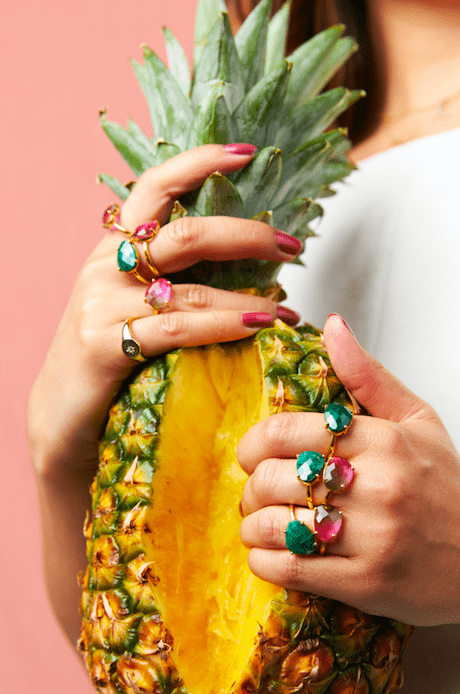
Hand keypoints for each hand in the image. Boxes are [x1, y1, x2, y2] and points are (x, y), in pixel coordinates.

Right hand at [28, 144, 300, 475]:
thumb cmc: (108, 358)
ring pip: (191, 288)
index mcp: (113, 248)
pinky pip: (178, 329)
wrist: (61, 417)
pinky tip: (257, 327)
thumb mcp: (128, 305)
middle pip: (187, 233)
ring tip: (286, 310)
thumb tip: (243, 266)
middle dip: (248, 235)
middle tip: (291, 247)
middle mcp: (106, 267)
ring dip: (250, 297)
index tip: (247, 153)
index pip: (155, 186)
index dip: (200, 161)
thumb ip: (166, 279)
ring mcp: (103, 304)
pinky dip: (225, 325)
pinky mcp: (105, 345)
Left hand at [238, 313, 459, 625]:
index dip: (253, 443)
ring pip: (275, 526)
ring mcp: (371, 538)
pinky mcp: (364, 583)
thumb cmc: (444, 486)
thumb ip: (367, 374)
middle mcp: (375, 486)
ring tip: (257, 523)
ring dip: (251, 526)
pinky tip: (267, 554)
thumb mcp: (415, 420)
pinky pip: (289, 571)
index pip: (285, 432)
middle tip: (256, 490)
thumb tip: (331, 326)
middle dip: (250, 487)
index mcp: (381, 440)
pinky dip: (263, 562)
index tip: (252, 453)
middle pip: (273, 478)